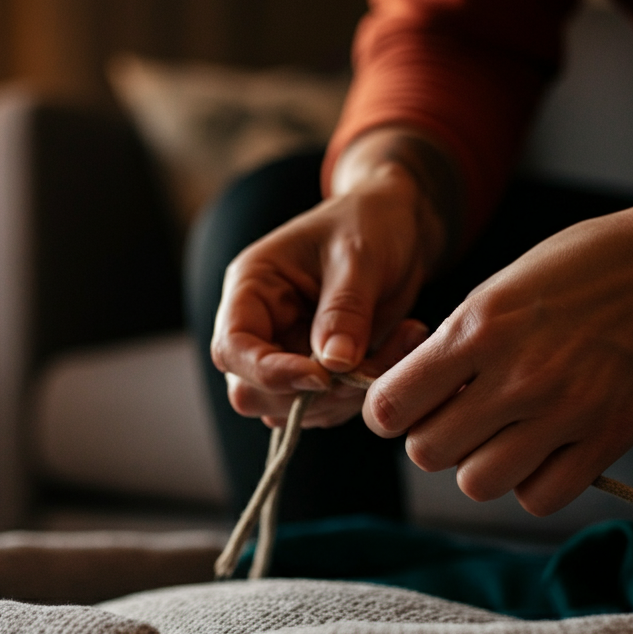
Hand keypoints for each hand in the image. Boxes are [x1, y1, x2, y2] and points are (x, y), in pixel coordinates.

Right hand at [210, 130, 452, 428]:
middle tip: (367, 367)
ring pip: (292, 410)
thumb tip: (332, 365)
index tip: (321, 377)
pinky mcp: (317, 375)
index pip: (232, 349)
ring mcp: (285, 356)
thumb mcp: (360, 254)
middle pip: (252, 393)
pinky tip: (399, 348)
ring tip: (400, 344)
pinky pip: (329, 407)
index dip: (267, 373)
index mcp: (251, 289)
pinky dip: (364, 393)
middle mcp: (259, 328)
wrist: (400, 227)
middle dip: (310, 395)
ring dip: (346, 397)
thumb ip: (345, 309)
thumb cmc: (370, 223)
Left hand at [364, 157, 632, 514]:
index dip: (388, 413)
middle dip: (433, 440)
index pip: (391, 405)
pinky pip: (540, 498)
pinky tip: (543, 451)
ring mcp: (566, 411)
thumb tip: (409, 402)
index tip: (403, 409)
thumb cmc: (582, 269)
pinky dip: (532, 484)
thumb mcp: (500, 287)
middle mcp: (518, 375)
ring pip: (478, 483)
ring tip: (503, 436)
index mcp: (479, 329)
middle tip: (459, 419)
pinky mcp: (609, 439)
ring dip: (481, 466)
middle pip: (428, 453)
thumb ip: (452, 347)